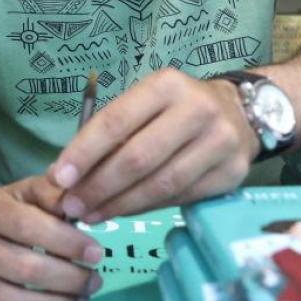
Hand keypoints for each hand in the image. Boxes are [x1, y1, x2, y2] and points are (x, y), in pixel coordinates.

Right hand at [0, 175, 104, 300]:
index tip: (96, 253)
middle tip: (94, 280)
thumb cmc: (1, 212)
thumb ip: (51, 193)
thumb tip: (78, 204)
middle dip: (68, 278)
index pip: (26, 225)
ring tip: (81, 298)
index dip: (65, 241)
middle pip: (24, 268)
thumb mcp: (23, 192)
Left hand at [48, 69, 256, 221]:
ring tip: (92, 214)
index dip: (85, 152)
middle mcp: (197, 110)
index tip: (59, 177)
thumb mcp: (146, 102)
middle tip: (72, 206)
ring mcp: (219, 143)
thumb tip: (66, 174)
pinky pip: (180, 197)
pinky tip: (124, 212)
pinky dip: (146, 208)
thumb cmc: (177, 107)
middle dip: (99, 186)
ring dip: (120, 204)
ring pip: (161, 183)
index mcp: (167, 85)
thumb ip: (111, 132)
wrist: (241, 112)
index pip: (117, 120)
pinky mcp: (231, 173)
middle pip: (138, 157)